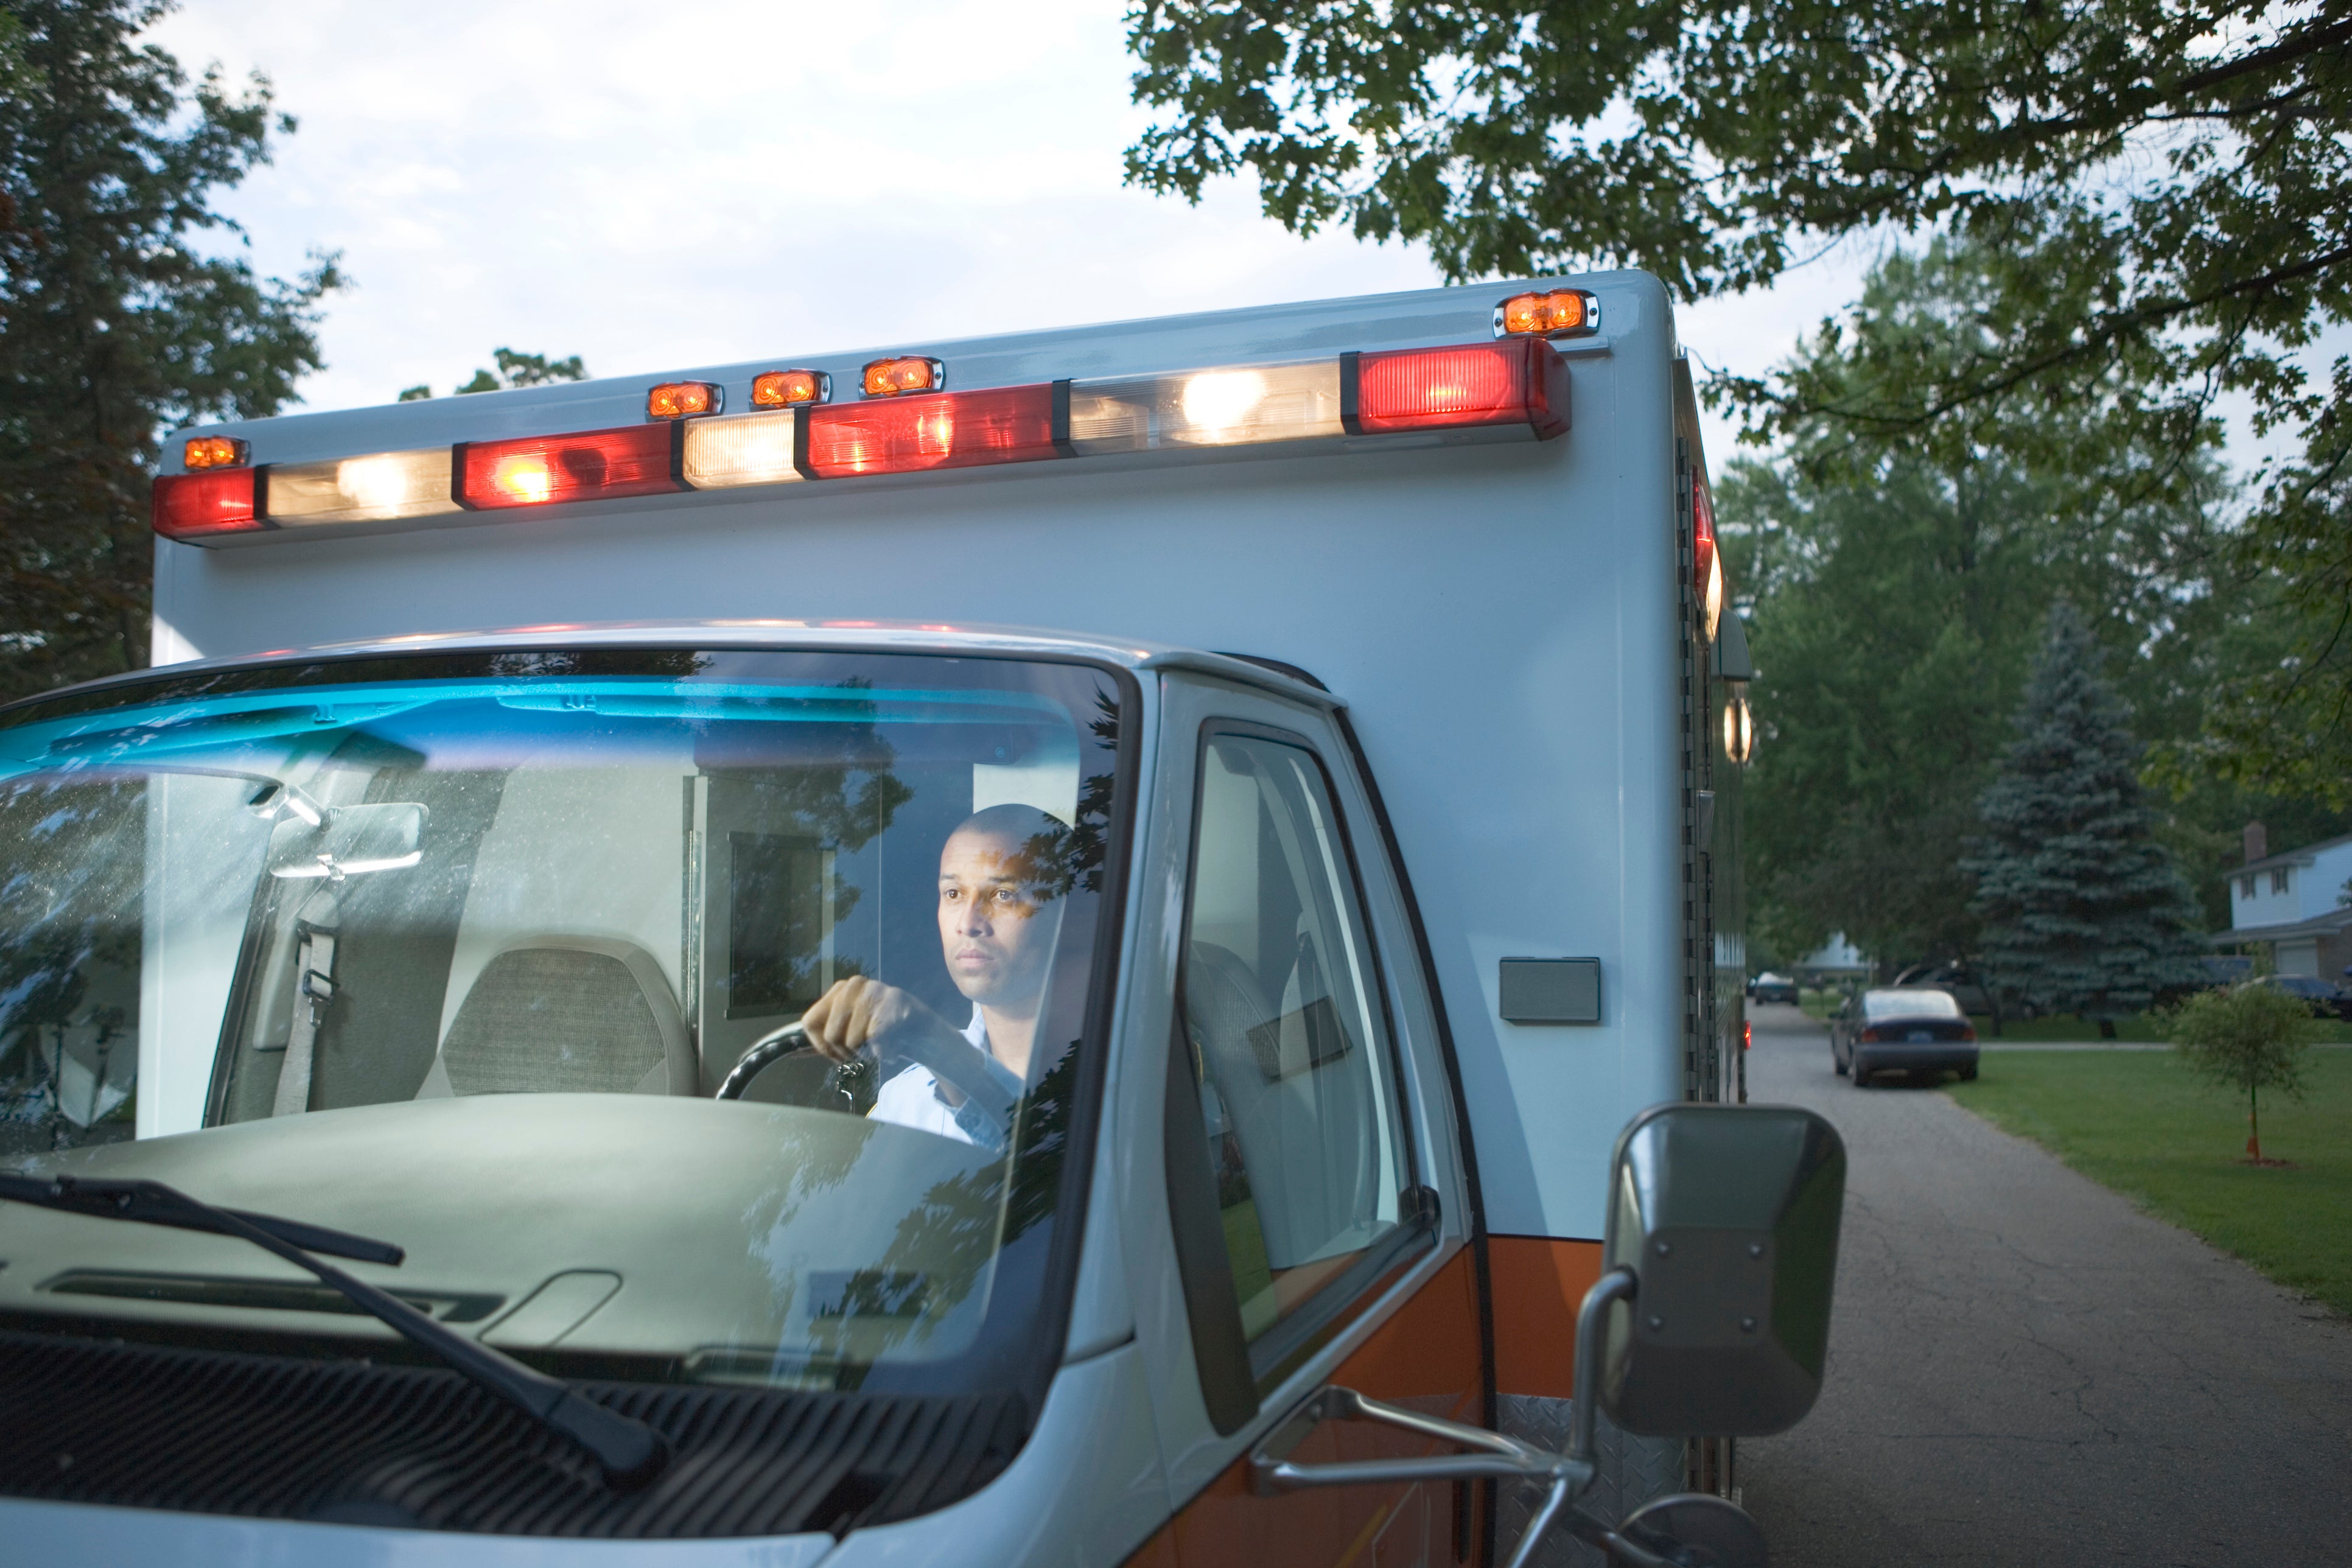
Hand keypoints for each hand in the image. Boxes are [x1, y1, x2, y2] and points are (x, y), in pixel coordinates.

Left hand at [799, 976, 924, 1064]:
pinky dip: (884, 1052)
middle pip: (830, 1035)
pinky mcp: (891, 1005)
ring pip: (852, 1041)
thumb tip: (792, 1053)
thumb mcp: (850, 1027)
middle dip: (846, 1052)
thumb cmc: (882, 1030)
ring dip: (867, 1053)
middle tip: (863, 1051)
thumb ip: (824, 1037)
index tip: (838, 1054)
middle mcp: (853, 985)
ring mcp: (873, 992)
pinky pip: (874, 1042)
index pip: (810, 1022)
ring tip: (880, 1044)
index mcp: (839, 989)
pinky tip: (892, 1045)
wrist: (922, 1029)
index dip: (822, 1046)